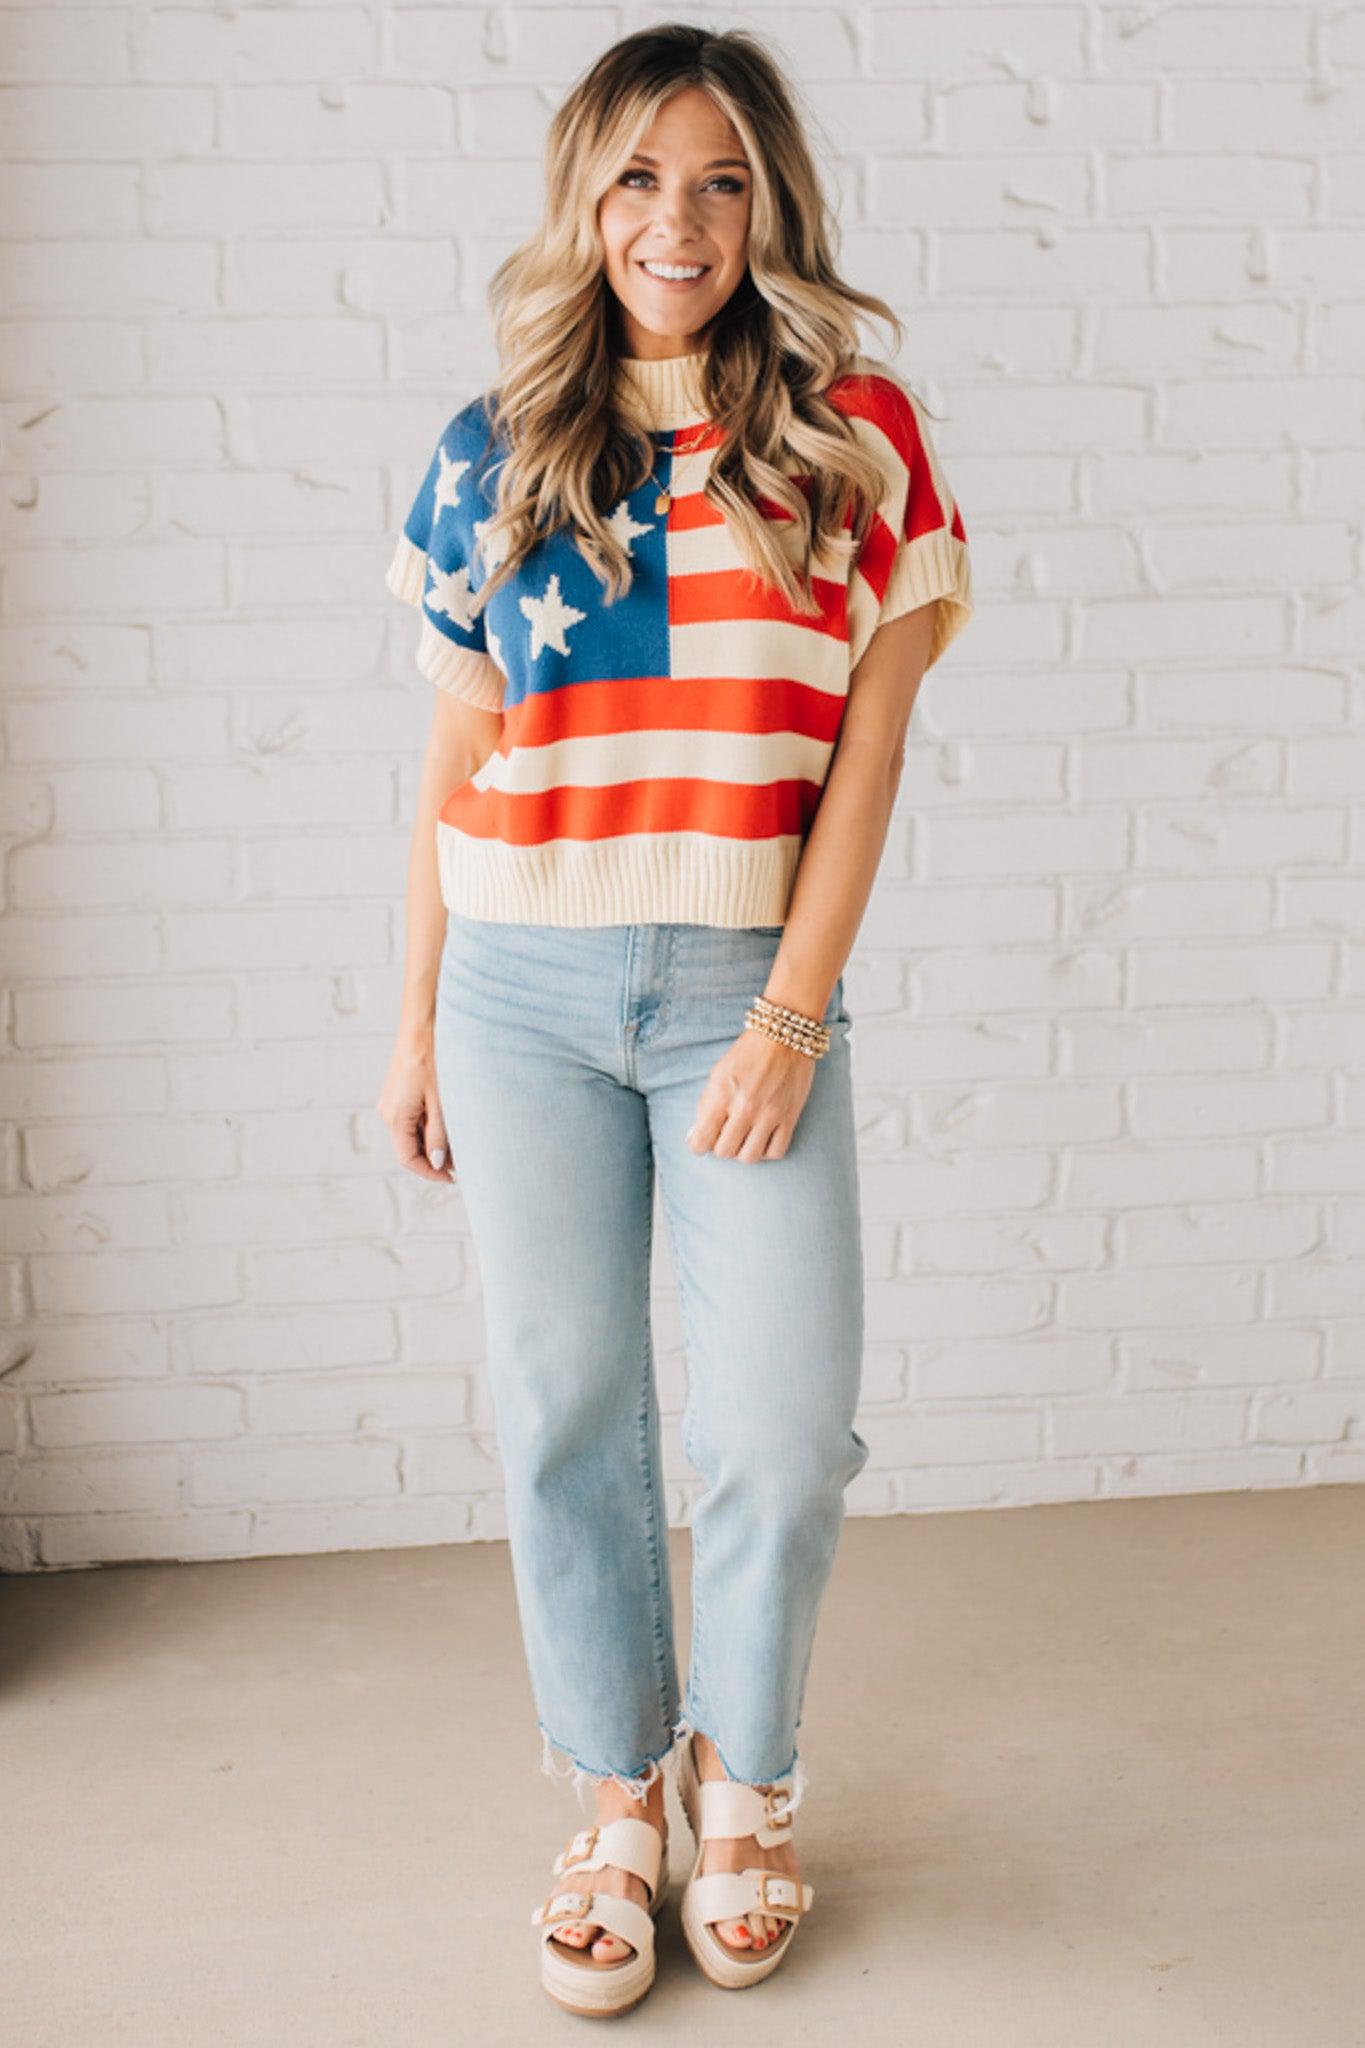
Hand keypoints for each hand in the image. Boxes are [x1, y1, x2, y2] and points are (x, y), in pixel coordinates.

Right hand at [375, 1039, 455, 1181]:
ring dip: (433, 1143)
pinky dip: (429, 1127)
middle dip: (434, 1158)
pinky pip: (413, 1119)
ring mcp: (393, 1102)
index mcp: (395, 1116)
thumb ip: (438, 1135)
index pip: (408, 1158)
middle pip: (409, 1148)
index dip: (430, 1172)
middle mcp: (389, 1111)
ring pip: (412, 1134)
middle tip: (462, 1161)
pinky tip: (449, 1124)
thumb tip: (436, 1162)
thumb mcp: (441, 1101)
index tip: (453, 1177)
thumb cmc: (434, 1058)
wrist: (424, 1025)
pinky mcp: (400, 1093)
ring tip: (459, 1143)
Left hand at [685, 1025, 816, 1162]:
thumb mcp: (717, 1074)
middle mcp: (746, 1108)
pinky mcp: (790, 1117)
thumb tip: (696, 1136)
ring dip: (742, 1151)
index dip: (698, 1145)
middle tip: (724, 1133)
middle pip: (725, 1151)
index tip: (701, 1141)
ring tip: (743, 1137)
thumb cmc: (747, 1053)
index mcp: (723, 1094)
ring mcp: (770, 1114)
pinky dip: (766, 1151)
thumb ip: (706, 1106)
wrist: (784, 1036)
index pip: (702, 1140)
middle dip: (720, 1145)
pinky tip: (762, 1137)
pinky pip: (776, 1152)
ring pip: (749, 1157)